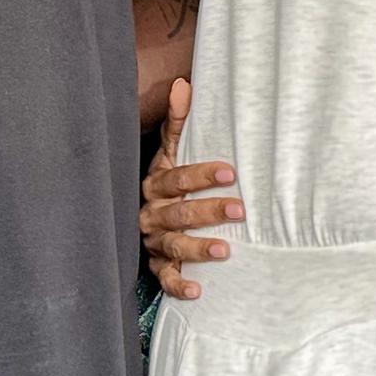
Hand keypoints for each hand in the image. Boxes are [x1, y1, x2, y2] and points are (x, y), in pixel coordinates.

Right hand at [139, 76, 239, 299]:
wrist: (134, 211)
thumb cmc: (168, 177)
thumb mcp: (170, 150)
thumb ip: (178, 122)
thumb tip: (184, 84)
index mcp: (156, 182)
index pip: (178, 177)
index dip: (203, 175)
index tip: (231, 173)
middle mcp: (152, 212)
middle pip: (179, 212)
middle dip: (208, 212)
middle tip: (240, 210)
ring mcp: (153, 240)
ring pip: (173, 245)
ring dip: (197, 249)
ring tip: (225, 252)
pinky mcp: (155, 264)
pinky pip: (163, 278)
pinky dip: (178, 286)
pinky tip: (198, 292)